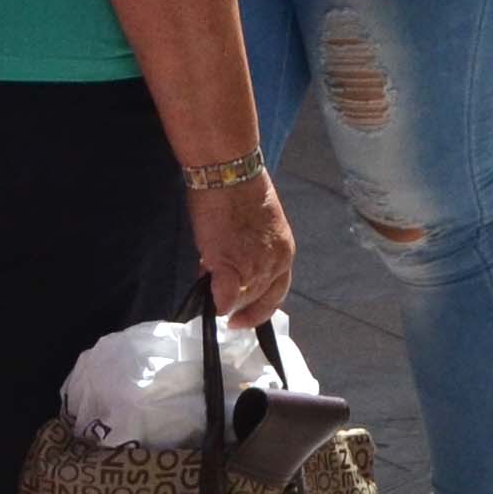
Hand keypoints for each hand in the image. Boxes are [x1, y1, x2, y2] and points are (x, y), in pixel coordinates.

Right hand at [191, 171, 295, 330]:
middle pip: (257, 299)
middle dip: (236, 299)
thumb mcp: (255, 227)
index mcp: (284, 253)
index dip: (259, 309)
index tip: (242, 319)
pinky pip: (224, 297)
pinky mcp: (230, 267)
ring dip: (223, 294)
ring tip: (208, 271)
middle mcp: (276, 264)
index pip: (276, 293)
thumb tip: (227, 269)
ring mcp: (255, 268)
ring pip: (239, 299)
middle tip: (216, 288)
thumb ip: (248, 251)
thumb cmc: (238, 191)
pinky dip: (216, 301)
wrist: (228, 174)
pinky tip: (208, 300)